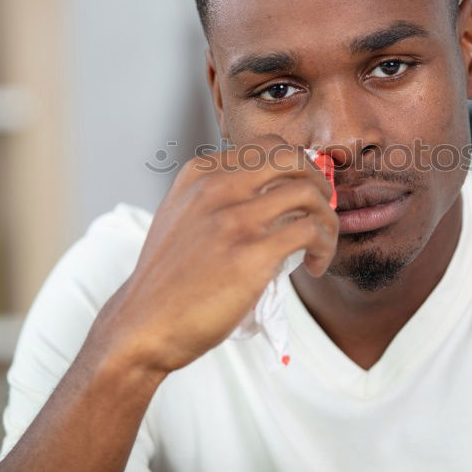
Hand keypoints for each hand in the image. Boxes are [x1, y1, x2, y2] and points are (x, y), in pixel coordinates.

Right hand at [85, 135, 338, 376]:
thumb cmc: (168, 280)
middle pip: (292, 158)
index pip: (266, 147)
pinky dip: (323, 246)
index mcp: (199, 174)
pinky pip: (310, 230)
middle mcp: (216, 187)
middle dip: (318, 182)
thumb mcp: (183, 218)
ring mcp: (234, 217)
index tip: (302, 196)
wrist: (143, 324)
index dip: (296, 168)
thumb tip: (272, 195)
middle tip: (321, 212)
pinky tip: (313, 265)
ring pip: (309, 193)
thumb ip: (218, 199)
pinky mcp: (251, 252)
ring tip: (319, 245)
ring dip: (327, 219)